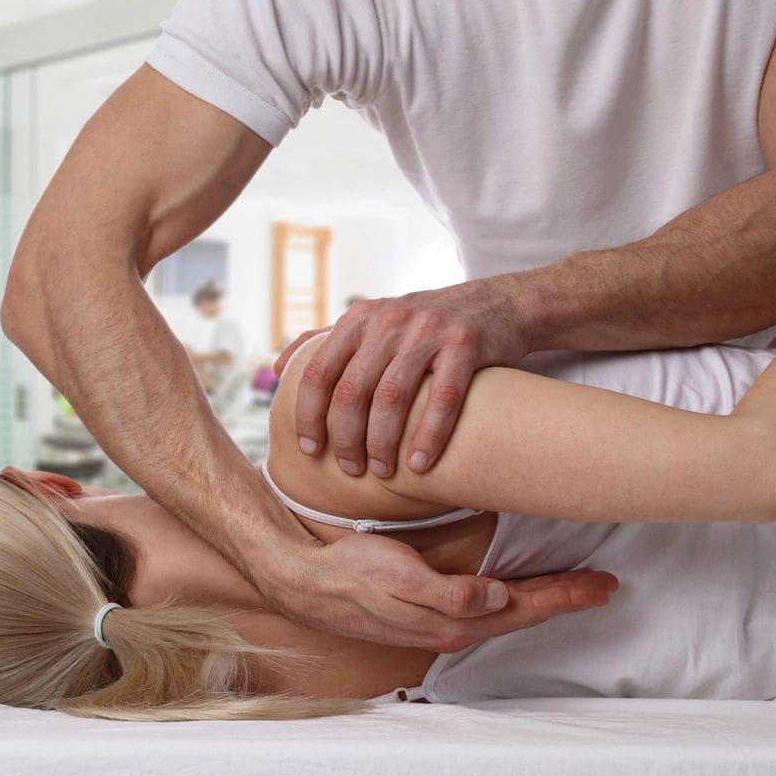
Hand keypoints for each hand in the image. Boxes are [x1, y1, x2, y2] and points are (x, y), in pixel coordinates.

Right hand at [257, 531, 618, 652]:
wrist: (308, 582)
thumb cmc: (352, 572)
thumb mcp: (400, 576)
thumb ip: (449, 593)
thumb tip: (496, 597)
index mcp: (455, 620)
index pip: (524, 607)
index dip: (565, 594)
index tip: (601, 583)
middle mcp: (455, 627)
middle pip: (524, 612)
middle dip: (566, 597)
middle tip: (605, 584)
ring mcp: (442, 622)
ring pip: (508, 612)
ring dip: (544, 599)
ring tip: (575, 586)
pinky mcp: (430, 610)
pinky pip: (486, 609)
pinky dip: (513, 599)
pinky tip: (517, 591)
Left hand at [273, 277, 529, 477]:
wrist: (499, 303)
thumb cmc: (427, 324)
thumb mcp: (374, 320)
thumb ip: (326, 341)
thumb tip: (276, 370)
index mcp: (360, 317)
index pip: (318, 371)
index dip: (308, 415)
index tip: (310, 450)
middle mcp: (389, 320)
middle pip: (352, 390)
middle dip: (346, 438)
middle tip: (351, 469)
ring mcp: (428, 330)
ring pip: (392, 397)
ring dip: (382, 443)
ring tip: (383, 472)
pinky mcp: (466, 343)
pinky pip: (444, 399)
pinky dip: (429, 436)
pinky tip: (420, 464)